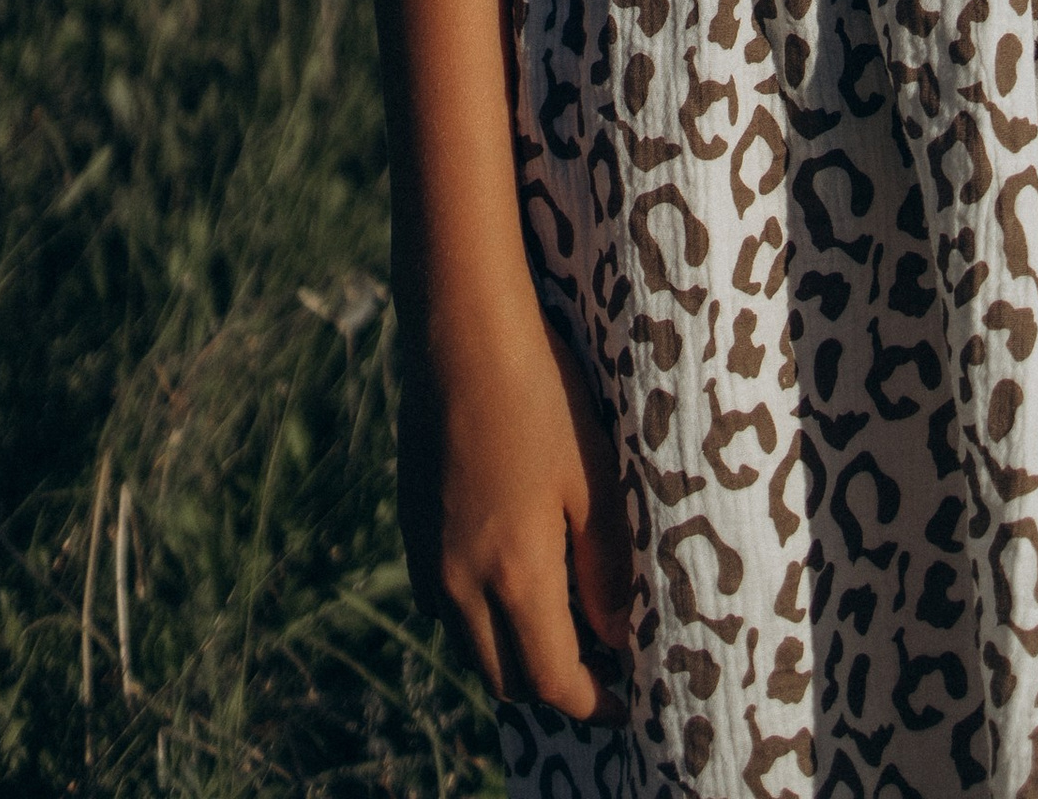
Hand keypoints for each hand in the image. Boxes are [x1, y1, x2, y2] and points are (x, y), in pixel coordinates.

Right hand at [399, 294, 632, 720]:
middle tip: (600, 667)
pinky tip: (514, 575)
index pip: (551, 679)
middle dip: (553, 685)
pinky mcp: (412, 531)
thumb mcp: (593, 478)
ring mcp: (427, 559)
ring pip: (471, 644)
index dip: (592, 701)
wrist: (459, 335)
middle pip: (505, 677)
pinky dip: (481, 615)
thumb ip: (606, 565)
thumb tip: (619, 635)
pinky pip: (445, 604)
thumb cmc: (540, 397)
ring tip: (562, 622)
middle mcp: (459, 584)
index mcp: (513, 575)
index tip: (626, 700)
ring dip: (513, 651)